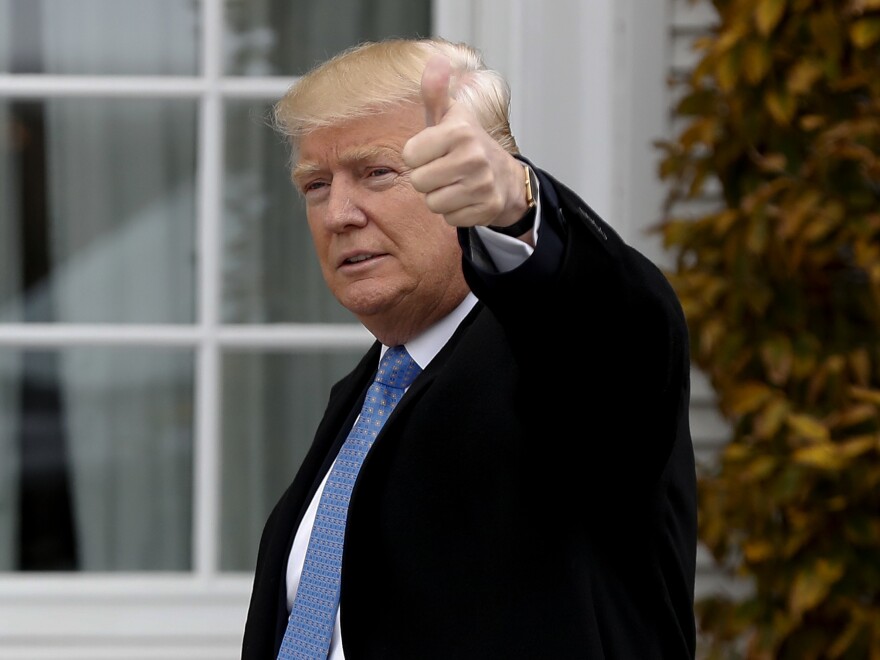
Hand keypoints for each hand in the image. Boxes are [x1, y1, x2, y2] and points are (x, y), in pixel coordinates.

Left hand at [402, 55, 528, 228]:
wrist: (505, 176)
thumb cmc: (467, 144)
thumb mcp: (450, 116)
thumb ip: (435, 92)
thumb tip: (436, 61)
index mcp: (459, 131)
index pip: (409, 155)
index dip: (417, 156)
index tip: (433, 151)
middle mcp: (472, 157)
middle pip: (419, 182)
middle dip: (427, 179)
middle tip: (444, 170)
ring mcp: (482, 184)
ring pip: (433, 203)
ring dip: (439, 197)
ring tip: (454, 184)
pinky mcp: (486, 208)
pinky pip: (450, 218)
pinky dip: (454, 212)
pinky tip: (465, 198)